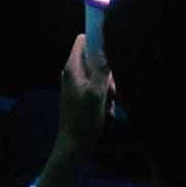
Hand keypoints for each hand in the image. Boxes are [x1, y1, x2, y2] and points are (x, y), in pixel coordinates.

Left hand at [43, 28, 114, 185]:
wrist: (73, 146)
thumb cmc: (84, 119)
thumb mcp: (97, 93)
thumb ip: (101, 69)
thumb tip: (104, 48)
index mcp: (72, 68)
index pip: (83, 40)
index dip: (97, 41)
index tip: (111, 50)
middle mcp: (73, 74)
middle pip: (95, 61)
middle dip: (108, 76)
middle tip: (113, 92)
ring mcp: (77, 87)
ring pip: (99, 79)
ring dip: (108, 92)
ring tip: (108, 108)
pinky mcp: (82, 98)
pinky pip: (97, 93)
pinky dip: (104, 102)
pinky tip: (104, 115)